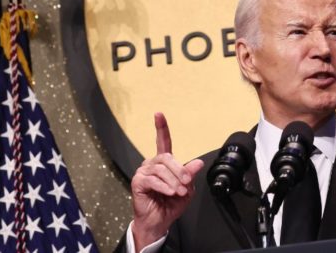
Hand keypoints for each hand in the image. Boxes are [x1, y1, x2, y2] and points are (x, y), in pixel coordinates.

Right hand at [130, 113, 203, 251]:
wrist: (159, 222)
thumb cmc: (171, 204)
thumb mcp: (187, 189)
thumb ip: (190, 175)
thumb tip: (198, 162)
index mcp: (164, 163)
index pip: (163, 141)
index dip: (161, 127)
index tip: (158, 114)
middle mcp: (152, 164)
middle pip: (167, 157)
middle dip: (180, 170)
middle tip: (187, 183)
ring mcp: (143, 172)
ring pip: (161, 169)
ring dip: (174, 181)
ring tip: (179, 191)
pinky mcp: (137, 182)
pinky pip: (153, 180)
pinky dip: (165, 186)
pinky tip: (170, 192)